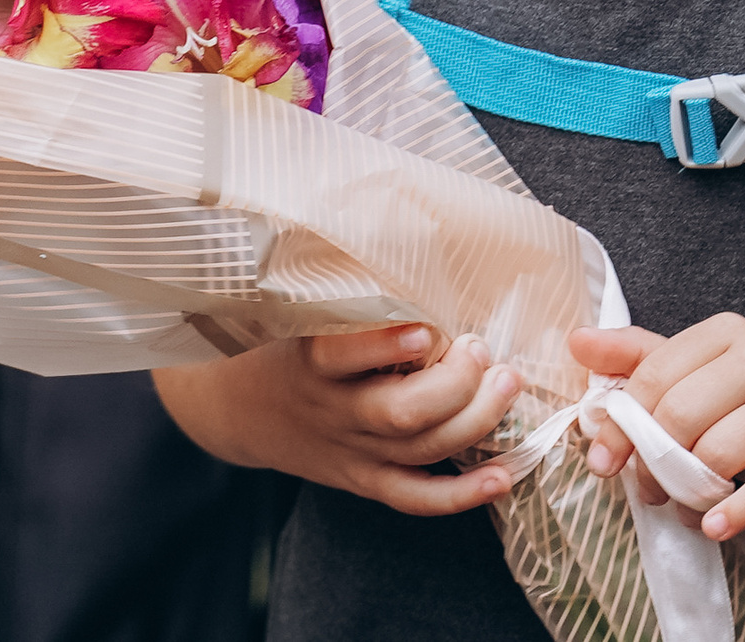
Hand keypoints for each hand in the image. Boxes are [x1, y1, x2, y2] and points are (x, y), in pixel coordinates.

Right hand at [153, 323, 522, 515]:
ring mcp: (350, 452)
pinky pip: (415, 497)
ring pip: (418, 449)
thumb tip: (411, 247)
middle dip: (453, 385)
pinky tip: (501, 477)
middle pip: (398, 413)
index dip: (384, 346)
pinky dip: (461, 494)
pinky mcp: (363, 480)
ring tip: (507, 386)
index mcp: (310, 362)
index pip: (340, 356)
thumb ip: (347, 300)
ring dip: (473, 422)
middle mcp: (332, 411)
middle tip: (483, 350)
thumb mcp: (299, 314)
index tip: (424, 328)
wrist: (237, 411)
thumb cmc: (284, 347)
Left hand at [570, 318, 744, 541]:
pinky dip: (733, 512)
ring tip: (684, 507)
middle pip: (681, 414)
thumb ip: (643, 358)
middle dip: (652, 462)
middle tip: (648, 490)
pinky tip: (714, 525)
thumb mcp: (710, 370)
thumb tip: (576, 341)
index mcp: (725, 332)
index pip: (653, 374)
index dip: (620, 423)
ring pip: (718, 451)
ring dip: (689, 493)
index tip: (604, 460)